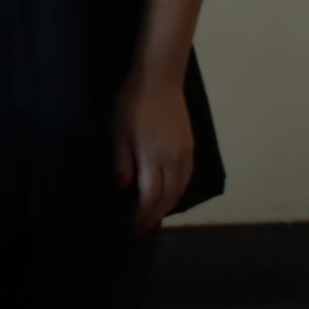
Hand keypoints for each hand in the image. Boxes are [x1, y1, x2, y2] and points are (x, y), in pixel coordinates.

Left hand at [114, 72, 193, 235]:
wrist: (160, 78)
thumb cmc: (131, 102)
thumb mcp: (118, 130)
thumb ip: (122, 159)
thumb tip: (124, 186)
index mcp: (154, 157)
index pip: (151, 195)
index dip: (144, 214)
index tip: (136, 229)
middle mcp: (174, 159)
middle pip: (168, 196)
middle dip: (155, 215)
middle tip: (144, 230)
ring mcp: (185, 153)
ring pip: (181, 188)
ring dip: (169, 205)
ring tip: (156, 217)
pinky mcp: (190, 145)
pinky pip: (187, 176)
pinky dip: (179, 191)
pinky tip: (171, 195)